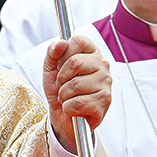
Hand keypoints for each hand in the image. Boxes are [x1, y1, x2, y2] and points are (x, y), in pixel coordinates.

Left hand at [42, 35, 110, 153]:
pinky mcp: (105, 102)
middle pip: (75, 62)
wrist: (63, 115)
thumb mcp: (50, 68)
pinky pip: (78, 103)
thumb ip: (52, 52)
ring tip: (67, 97)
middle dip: (61, 77)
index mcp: (91, 52)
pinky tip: (73, 108)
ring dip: (63, 95)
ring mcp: (106, 83)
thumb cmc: (59, 88)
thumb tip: (61, 42)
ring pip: (75, 85)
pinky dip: (68, 107)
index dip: (63, 54)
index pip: (78, 41)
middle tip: (62, 85)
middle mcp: (102, 65)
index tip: (60, 65)